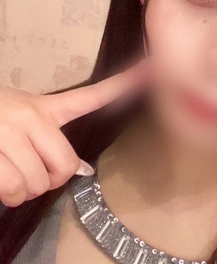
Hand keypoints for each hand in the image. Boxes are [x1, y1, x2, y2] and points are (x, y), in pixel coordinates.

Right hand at [0, 58, 149, 206]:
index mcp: (44, 108)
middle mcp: (32, 117)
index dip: (124, 83)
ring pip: (38, 183)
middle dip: (51, 181)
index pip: (91, 97)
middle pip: (64, 166)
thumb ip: (52, 146)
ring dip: (24, 191)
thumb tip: (84, 172)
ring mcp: (11, 132)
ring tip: (9, 174)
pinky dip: (8, 196)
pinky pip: (14, 189)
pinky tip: (0, 183)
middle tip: (33, 174)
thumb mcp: (23, 126)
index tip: (154, 67)